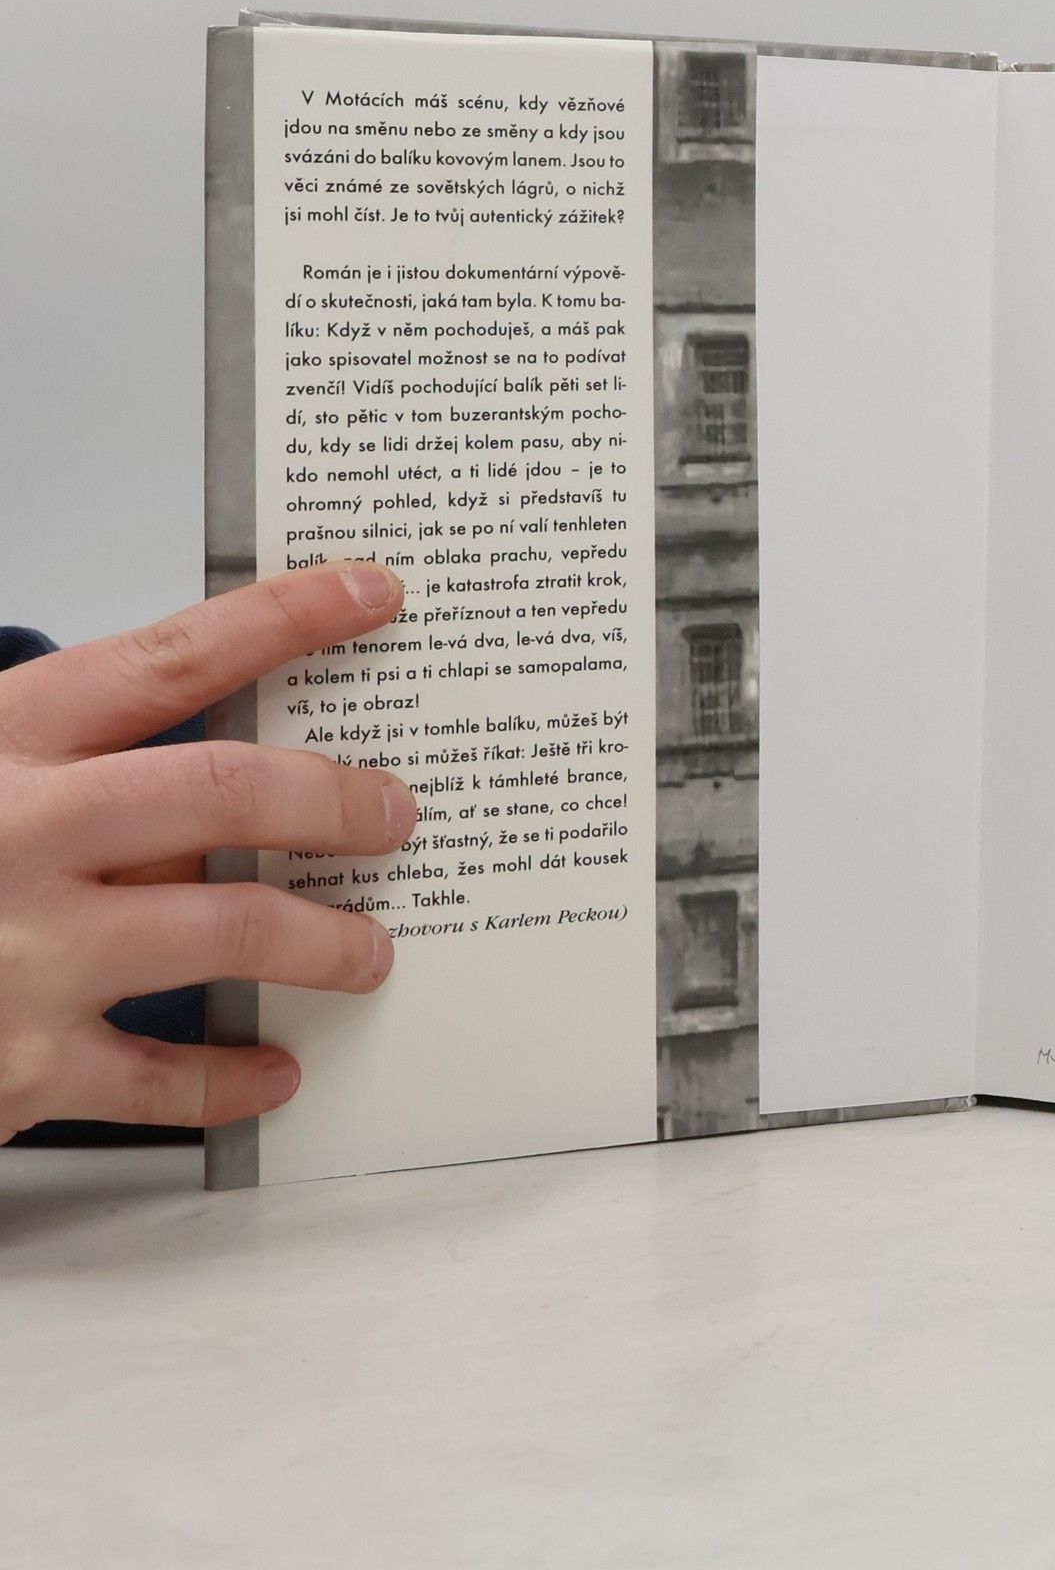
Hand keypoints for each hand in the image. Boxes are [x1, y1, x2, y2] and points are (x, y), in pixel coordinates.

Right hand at [0, 563, 416, 1140]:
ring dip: (324, 940)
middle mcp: (19, 834)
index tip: (370, 594)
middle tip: (396, 814)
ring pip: (230, 928)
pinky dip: (229, 1080)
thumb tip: (214, 795)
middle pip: (229, 791)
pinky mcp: (18, 1067)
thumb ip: (70, 771)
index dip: (287, 619)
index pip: (173, 659)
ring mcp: (22, 954)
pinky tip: (274, 1073)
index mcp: (0, 741)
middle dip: (338, 797)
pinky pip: (159, 1078)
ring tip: (369, 952)